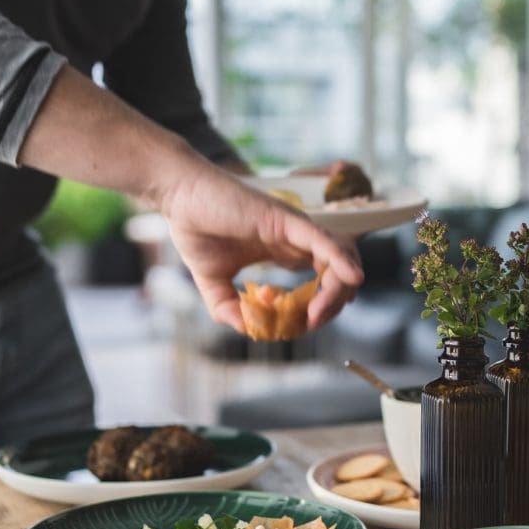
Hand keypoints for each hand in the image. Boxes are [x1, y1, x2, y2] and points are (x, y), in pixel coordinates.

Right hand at [158, 161, 363, 332]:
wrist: (178, 197)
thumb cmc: (195, 228)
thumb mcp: (212, 281)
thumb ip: (229, 308)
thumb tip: (250, 331)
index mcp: (283, 250)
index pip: (319, 280)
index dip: (317, 306)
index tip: (298, 326)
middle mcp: (296, 239)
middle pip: (337, 270)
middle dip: (335, 300)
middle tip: (313, 321)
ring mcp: (293, 227)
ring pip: (338, 256)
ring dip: (339, 287)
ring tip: (320, 311)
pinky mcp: (285, 219)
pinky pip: (322, 239)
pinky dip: (340, 258)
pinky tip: (351, 278)